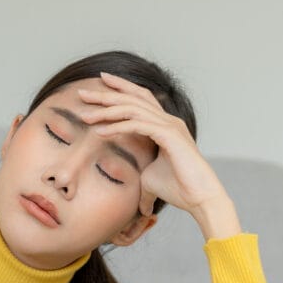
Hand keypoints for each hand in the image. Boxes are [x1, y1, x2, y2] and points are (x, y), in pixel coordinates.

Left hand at [77, 72, 240, 238]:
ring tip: (85, 115)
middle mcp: (168, 120)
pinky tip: (100, 132)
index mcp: (165, 124)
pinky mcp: (170, 136)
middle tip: (82, 92)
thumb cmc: (178, 189)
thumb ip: (139, 176)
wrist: (199, 199)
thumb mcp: (150, 179)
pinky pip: (138, 125)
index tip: (100, 83)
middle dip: (106, 94)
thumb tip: (136, 199)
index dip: (120, 88)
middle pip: (133, 98)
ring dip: (107, 110)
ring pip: (133, 109)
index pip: (140, 98)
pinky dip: (117, 127)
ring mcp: (170, 126)